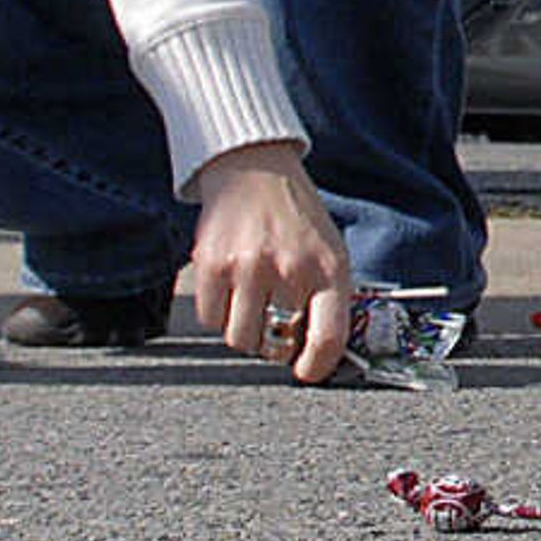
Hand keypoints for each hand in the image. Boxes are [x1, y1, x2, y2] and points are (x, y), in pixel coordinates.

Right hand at [189, 142, 353, 384]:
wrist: (254, 169)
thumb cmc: (296, 217)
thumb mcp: (329, 251)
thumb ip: (328, 299)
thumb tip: (320, 353)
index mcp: (328, 268)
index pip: (328, 336)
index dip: (317, 366)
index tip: (306, 371)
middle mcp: (289, 269)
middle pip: (277, 344)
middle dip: (277, 344)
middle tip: (276, 325)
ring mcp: (247, 268)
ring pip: (241, 339)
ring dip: (246, 331)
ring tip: (253, 304)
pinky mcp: (211, 265)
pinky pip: (211, 319)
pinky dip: (219, 314)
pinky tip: (231, 289)